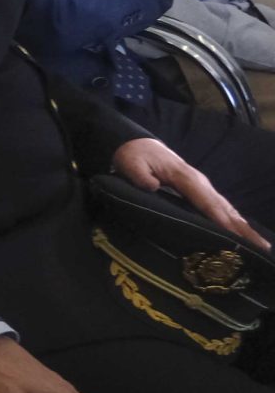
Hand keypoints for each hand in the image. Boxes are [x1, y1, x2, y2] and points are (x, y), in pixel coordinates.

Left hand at [114, 136, 271, 248]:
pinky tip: (242, 233)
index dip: (221, 220)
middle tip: (262, 248)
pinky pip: (220, 207)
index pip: (206, 202)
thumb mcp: (131, 163)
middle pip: (224, 208)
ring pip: (227, 208)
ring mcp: (202, 185)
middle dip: (243, 228)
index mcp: (185, 177)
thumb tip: (151, 185)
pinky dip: (233, 220)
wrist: (138, 144)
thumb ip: (140, 175)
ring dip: (243, 226)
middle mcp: (200, 182)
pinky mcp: (200, 190)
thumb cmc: (134, 156)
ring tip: (260, 245)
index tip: (235, 236)